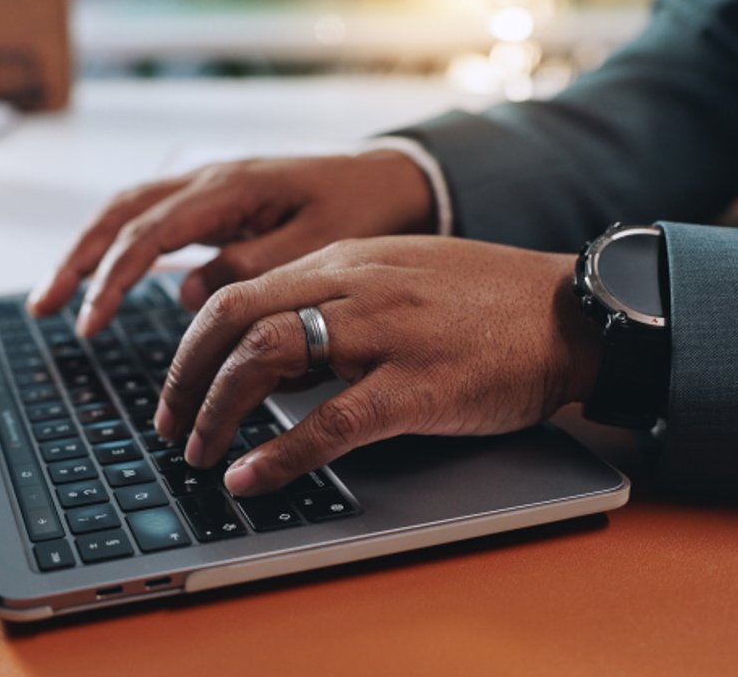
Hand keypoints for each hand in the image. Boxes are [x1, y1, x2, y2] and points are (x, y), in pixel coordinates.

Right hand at [25, 150, 435, 335]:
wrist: (395, 178)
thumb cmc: (364, 209)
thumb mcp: (317, 244)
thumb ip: (254, 267)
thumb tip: (189, 294)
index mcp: (231, 188)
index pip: (150, 232)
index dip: (113, 277)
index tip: (89, 320)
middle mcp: (210, 181)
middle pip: (122, 214)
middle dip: (78, 260)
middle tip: (44, 307)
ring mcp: (209, 188)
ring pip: (130, 212)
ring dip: (89, 251)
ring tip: (55, 296)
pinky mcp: (216, 202)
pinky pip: (153, 218)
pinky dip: (121, 246)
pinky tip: (106, 274)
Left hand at [152, 236, 603, 495]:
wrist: (570, 313)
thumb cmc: (484, 303)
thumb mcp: (397, 278)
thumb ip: (333, 303)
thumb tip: (270, 356)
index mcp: (344, 260)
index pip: (237, 292)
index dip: (189, 345)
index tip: (175, 387)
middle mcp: (353, 285)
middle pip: (232, 318)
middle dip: (183, 375)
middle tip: (167, 424)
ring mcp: (384, 332)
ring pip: (266, 357)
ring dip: (215, 409)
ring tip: (197, 451)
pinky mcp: (417, 384)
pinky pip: (331, 422)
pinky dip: (279, 454)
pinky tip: (250, 477)